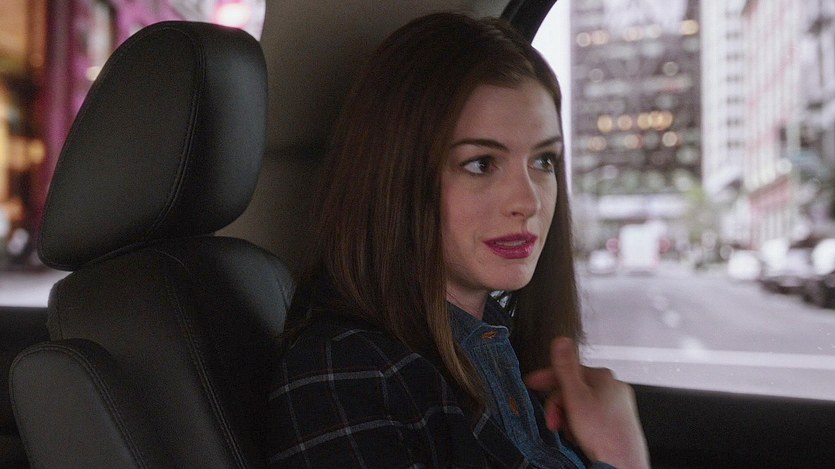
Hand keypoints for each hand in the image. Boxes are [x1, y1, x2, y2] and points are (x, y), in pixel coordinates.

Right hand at [524, 337, 648, 468]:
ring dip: (568, 417)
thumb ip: (566, 368)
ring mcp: (615, 404)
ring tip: (568, 433)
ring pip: (580, 404)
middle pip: (573, 389)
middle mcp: (611, 387)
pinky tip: (579, 436)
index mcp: (602, 376)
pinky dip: (580, 425)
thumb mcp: (576, 397)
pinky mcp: (616, 421)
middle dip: (558, 406)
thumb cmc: (603, 433)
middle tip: (553, 422)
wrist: (622, 462)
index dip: (546, 379)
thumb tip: (561, 341)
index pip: (567, 371)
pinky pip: (590, 416)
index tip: (531, 384)